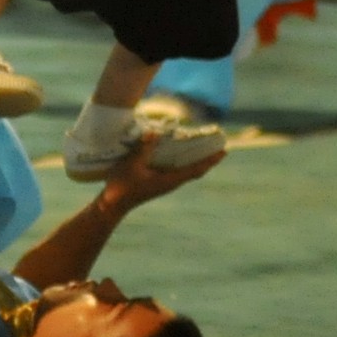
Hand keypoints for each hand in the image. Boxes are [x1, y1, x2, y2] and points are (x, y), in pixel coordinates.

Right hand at [99, 135, 224, 211]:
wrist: (113, 204)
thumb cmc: (122, 186)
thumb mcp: (132, 165)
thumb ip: (143, 148)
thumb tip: (154, 132)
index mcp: (169, 180)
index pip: (195, 169)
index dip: (210, 160)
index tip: (223, 152)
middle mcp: (171, 183)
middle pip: (196, 170)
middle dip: (208, 159)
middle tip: (220, 148)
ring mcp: (166, 184)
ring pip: (188, 171)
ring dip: (198, 160)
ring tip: (206, 148)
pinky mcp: (159, 182)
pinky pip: (179, 171)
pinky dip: (187, 162)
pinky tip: (184, 154)